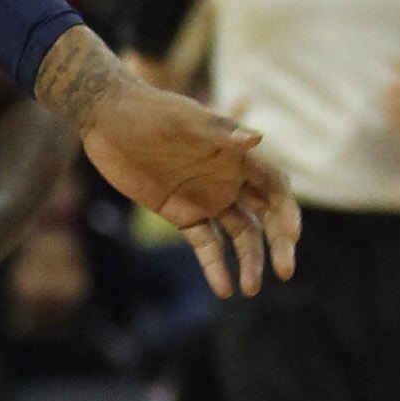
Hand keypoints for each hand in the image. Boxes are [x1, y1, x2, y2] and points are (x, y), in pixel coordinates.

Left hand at [67, 70, 295, 298]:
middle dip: (278, 243)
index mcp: (238, 156)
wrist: (107, 120)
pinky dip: (215, 266)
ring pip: (240, 235)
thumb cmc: (149, 111)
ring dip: (249, 261)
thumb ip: (218, 132)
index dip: (287, 211)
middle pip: (265, 216)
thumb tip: (257, 138)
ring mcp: (207, 198)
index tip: (292, 236)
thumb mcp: (183, 119)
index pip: (275, 187)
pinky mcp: (182, 214)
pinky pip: (205, 244)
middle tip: (286, 271)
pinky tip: (224, 289)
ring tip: (249, 289)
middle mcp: (230, 179)